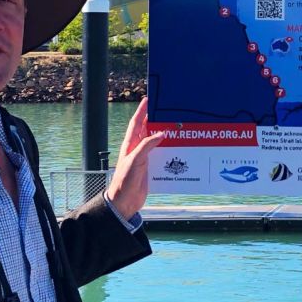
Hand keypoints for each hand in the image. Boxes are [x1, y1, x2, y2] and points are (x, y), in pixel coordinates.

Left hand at [105, 98, 165, 218]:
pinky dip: (168, 150)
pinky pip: (160, 155)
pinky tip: (177, 148)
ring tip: (175, 126)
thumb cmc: (125, 181)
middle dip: (155, 119)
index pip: (136, 123)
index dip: (142, 111)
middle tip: (166, 111)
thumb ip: (147, 146)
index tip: (148, 100)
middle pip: (147, 130)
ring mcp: (144, 158)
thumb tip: (161, 134)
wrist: (124, 202)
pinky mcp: (150, 168)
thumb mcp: (135, 160)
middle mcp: (137, 149)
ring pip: (155, 142)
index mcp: (130, 144)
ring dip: (164, 134)